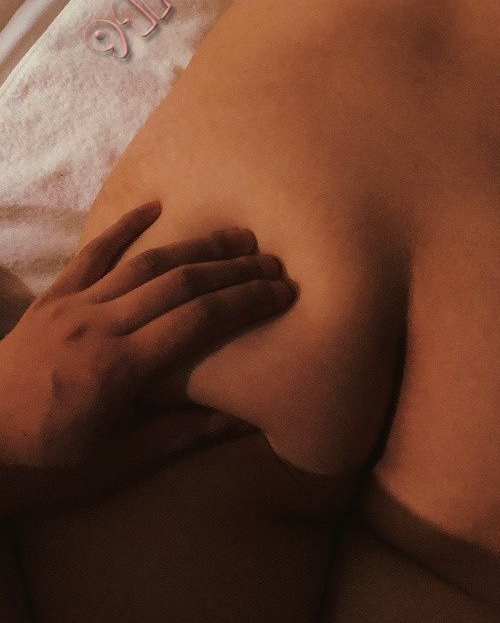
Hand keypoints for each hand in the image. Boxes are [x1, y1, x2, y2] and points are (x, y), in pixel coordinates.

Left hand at [0, 202, 295, 513]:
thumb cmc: (51, 450)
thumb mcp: (117, 458)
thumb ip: (179, 434)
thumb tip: (238, 421)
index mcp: (119, 369)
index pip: (198, 321)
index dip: (246, 302)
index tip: (282, 292)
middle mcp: (100, 326)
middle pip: (180, 284)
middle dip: (233, 269)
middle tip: (273, 261)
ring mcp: (75, 304)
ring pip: (146, 263)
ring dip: (196, 246)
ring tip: (237, 235)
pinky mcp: (55, 295)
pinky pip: (94, 252)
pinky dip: (125, 226)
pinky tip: (156, 206)